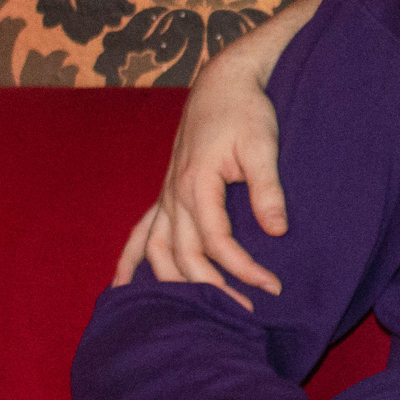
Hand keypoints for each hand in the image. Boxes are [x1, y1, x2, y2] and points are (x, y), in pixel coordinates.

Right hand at [110, 41, 289, 309]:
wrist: (222, 84)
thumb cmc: (245, 111)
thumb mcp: (263, 145)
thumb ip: (267, 189)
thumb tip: (277, 231)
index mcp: (196, 184)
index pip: (216, 242)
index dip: (243, 269)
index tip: (272, 286)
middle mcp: (173, 195)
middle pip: (184, 257)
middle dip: (214, 289)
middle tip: (246, 312)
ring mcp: (165, 196)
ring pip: (157, 252)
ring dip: (173, 285)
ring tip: (197, 315)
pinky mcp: (166, 194)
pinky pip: (141, 234)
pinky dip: (130, 261)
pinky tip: (122, 287)